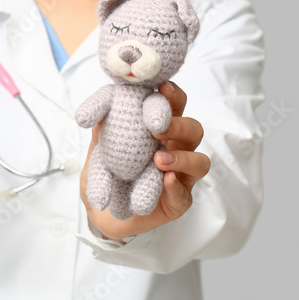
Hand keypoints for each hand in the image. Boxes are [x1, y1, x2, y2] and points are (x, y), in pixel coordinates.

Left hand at [80, 80, 209, 238]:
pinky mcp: (179, 201)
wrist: (102, 212)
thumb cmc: (107, 172)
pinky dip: (175, 187)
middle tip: (157, 127)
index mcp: (161, 128)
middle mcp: (177, 148)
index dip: (173, 95)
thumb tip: (98, 110)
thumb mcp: (98, 149)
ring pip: (200, 162)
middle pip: (194, 130)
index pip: (175, 106)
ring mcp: (182, 175)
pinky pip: (185, 194)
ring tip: (159, 159)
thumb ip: (102, 130)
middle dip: (179, 125)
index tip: (162, 87)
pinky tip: (164, 181)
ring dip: (182, 158)